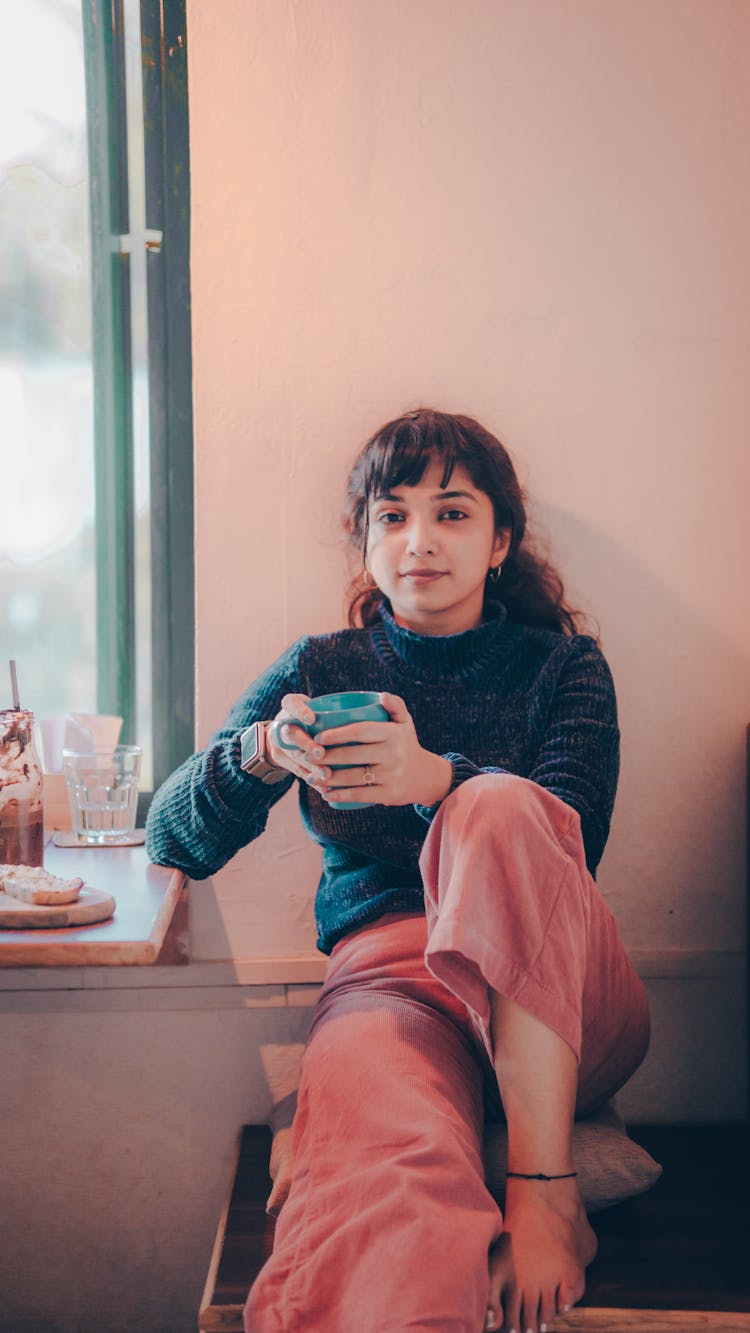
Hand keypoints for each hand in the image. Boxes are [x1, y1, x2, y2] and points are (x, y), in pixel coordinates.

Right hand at [265, 694, 330, 789]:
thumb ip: (336, 710)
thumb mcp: (317, 707)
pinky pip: (297, 771)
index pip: (291, 704)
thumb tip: (373, 709)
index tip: (311, 719)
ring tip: (327, 774)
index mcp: (291, 706)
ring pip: (294, 755)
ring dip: (311, 766)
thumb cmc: (313, 716)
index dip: (300, 712)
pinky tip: (324, 786)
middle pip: (290, 734)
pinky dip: (312, 780)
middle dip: (306, 745)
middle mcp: (282, 723)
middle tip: (320, 753)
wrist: (285, 732)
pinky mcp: (282, 760)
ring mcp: (279, 743)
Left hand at [313, 692, 452, 807]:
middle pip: (353, 755)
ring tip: (312, 777)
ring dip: (329, 778)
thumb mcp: (405, 723)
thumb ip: (395, 705)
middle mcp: (394, 753)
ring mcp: (392, 774)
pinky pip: (361, 794)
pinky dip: (341, 795)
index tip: (318, 738)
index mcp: (394, 733)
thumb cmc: (406, 744)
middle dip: (326, 757)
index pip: (361, 731)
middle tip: (308, 757)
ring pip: (354, 776)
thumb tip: (382, 695)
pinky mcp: (390, 793)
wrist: (425, 776)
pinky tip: (327, 794)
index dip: (337, 734)